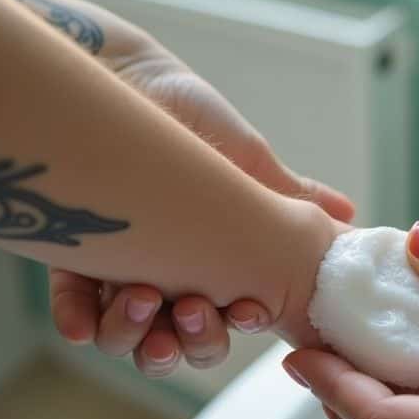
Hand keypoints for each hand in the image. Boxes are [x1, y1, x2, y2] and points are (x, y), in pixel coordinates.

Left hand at [49, 42, 354, 375]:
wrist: (121, 74)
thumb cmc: (187, 113)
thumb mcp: (245, 157)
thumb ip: (287, 196)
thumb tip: (348, 217)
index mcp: (216, 260)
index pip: (232, 316)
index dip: (239, 323)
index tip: (247, 308)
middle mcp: (169, 274)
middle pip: (180, 344)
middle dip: (189, 344)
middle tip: (191, 312)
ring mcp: (119, 270)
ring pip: (125, 338)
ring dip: (134, 335)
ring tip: (140, 297)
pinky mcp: (71, 256)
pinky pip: (70, 310)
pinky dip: (76, 321)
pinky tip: (80, 322)